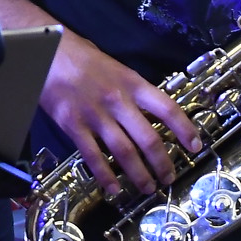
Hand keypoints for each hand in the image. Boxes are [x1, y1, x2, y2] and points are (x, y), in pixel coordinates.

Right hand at [38, 35, 201, 198]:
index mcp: (132, 83)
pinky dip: (105, 176)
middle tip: (168, 178)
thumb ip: (131, 88)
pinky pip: (93, 156)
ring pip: (125, 152)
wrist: (45, 51)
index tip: (195, 147)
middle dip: (163, 164)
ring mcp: (95, 114)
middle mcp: (118, 100)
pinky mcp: (73, 125)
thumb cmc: (79, 55)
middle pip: (149, 139)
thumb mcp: (114, 66)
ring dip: (139, 175)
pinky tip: (113, 188)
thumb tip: (148, 109)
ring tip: (147, 188)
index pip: (167, 109)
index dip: (185, 130)